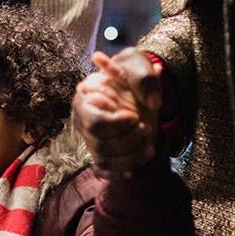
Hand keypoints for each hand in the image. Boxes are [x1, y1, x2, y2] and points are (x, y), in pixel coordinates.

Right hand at [72, 48, 162, 177]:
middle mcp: (82, 121)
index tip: (134, 116)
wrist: (140, 91)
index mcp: (85, 98)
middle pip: (99, 144)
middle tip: (144, 127)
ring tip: (149, 144)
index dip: (116, 124)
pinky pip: (106, 170)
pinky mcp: (99, 153)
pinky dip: (125, 169)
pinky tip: (140, 157)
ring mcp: (89, 138)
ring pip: (104, 159)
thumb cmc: (133, 75)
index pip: (94, 122)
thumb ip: (145, 78)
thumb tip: (152, 101)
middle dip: (126, 140)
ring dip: (131, 155)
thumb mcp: (139, 64)